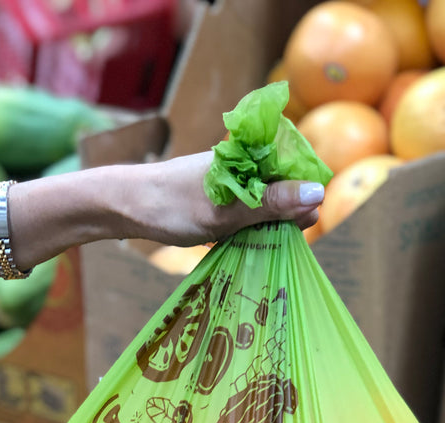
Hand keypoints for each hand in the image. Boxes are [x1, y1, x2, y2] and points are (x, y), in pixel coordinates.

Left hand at [120, 151, 323, 246]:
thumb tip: (318, 194)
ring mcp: (230, 182)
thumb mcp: (227, 211)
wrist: (126, 206)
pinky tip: (246, 244)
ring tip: (263, 244)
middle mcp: (243, 164)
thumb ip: (272, 202)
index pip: (296, 169)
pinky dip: (249, 229)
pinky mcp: (218, 199)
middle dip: (287, 214)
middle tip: (280, 240)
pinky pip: (245, 213)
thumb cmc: (174, 206)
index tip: (303, 224)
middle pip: (282, 188)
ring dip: (267, 225)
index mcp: (249, 155)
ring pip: (264, 203)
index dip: (304, 197)